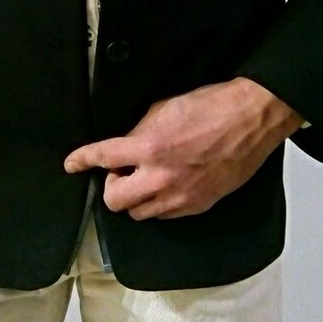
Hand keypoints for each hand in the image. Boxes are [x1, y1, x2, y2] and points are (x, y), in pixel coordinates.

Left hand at [64, 77, 304, 219]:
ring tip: (146, 178)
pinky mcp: (197, 206)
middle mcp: (161, 178)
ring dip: (136, 197)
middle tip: (121, 171)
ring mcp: (180, 196)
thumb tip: (127, 144)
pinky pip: (165, 215)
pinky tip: (167, 184)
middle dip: (112, 186)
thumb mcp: (164, 108)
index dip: (82, 160)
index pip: (103, 158)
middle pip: (115, 201)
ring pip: (139, 214)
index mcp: (149, 147)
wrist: (250, 119)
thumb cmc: (212, 107)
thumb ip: (140, 131)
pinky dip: (159, 203)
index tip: (72, 164)